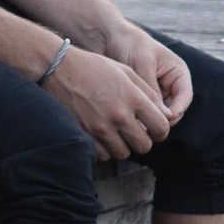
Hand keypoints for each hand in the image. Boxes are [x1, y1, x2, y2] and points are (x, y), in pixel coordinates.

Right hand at [43, 43, 170, 159]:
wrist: (58, 68)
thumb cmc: (94, 67)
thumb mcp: (126, 72)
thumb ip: (148, 93)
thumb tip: (165, 114)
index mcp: (133, 98)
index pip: (161, 127)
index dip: (161, 131)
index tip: (155, 130)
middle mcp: (118, 115)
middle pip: (144, 146)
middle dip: (143, 141)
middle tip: (135, 132)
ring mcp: (100, 127)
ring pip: (123, 153)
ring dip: (123, 146)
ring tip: (117, 133)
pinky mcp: (84, 135)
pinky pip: (103, 155)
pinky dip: (105, 150)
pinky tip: (102, 136)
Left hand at [102, 25, 193, 122]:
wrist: (107, 38)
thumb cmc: (129, 44)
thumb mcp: (142, 63)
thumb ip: (152, 88)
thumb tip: (164, 115)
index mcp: (177, 73)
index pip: (185, 96)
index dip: (179, 109)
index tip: (166, 118)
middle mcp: (170, 85)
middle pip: (174, 109)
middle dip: (164, 118)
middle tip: (149, 125)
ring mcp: (157, 93)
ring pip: (160, 114)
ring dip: (151, 119)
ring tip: (138, 123)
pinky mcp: (143, 98)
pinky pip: (146, 113)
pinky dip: (140, 117)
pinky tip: (130, 120)